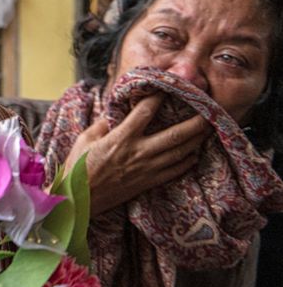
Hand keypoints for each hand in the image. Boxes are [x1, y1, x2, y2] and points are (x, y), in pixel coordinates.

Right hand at [63, 94, 209, 214]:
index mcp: (121, 138)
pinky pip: (176, 171)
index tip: (167, 86)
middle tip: (210, 110)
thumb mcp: (84, 140)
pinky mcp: (148, 183)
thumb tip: (117, 111)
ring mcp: (146, 169)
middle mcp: (138, 152)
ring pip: (181, 152)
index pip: (146, 111)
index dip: (158, 96)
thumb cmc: (78, 168)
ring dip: (197, 139)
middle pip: (176, 134)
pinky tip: (194, 153)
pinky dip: (188, 160)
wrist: (79, 200)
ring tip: (208, 128)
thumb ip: (103, 124)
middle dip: (196, 121)